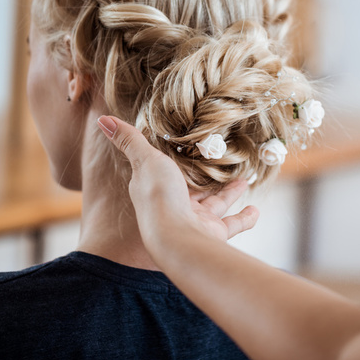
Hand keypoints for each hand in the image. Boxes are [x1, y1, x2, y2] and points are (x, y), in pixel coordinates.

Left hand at [96, 115, 258, 248]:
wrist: (177, 239)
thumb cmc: (159, 198)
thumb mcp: (146, 160)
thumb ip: (131, 140)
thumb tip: (103, 120)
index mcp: (156, 189)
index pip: (164, 173)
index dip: (173, 161)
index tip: (185, 148)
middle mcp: (175, 207)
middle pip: (193, 190)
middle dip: (206, 178)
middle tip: (220, 165)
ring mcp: (195, 222)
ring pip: (215, 205)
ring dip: (229, 194)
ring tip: (243, 181)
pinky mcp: (213, 233)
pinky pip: (232, 225)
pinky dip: (245, 219)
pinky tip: (255, 210)